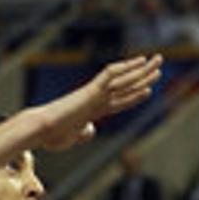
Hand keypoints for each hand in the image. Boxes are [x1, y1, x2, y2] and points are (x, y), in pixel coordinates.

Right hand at [34, 55, 162, 150]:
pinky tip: (138, 62)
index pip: (119, 100)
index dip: (135, 95)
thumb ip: (83, 133)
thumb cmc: (51, 136)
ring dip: (141, 70)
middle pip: (125, 85)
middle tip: (159, 63)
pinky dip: (124, 69)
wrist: (39, 130)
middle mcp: (95, 98)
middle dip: (143, 76)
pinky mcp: (89, 91)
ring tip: (158, 61)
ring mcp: (93, 94)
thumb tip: (91, 130)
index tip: (149, 88)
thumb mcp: (72, 138)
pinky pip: (109, 75)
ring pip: (122, 79)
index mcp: (92, 110)